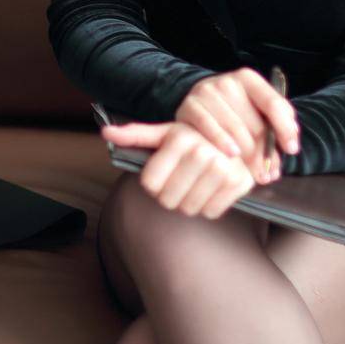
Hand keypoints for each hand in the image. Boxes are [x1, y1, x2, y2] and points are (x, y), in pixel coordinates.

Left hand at [102, 121, 255, 218]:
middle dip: (171, 195)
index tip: (164, 174)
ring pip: (189, 209)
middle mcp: (201, 151)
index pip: (150, 184)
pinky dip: (209, 206)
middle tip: (181, 181)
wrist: (235, 140)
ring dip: (189, 203)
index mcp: (179, 138)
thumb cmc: (192, 140)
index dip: (154, 185)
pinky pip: (211, 212)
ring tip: (196, 184)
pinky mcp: (239, 182)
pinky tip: (212, 189)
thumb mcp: (164, 133)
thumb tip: (105, 131)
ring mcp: (222, 167)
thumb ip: (135, 135)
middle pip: (168, 200)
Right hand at [175, 68, 299, 181]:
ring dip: (248, 156)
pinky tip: (232, 155)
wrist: (197, 104)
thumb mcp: (255, 111)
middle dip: (266, 152)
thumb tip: (287, 149)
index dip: (285, 128)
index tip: (292, 149)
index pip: (273, 103)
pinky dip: (222, 142)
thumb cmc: (233, 111)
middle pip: (254, 123)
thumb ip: (275, 125)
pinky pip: (209, 128)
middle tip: (271, 172)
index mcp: (248, 79)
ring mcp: (206, 92)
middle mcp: (227, 82)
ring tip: (257, 174)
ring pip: (235, 129)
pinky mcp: (189, 106)